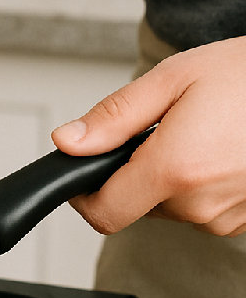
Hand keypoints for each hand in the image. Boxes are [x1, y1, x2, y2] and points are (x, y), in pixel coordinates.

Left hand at [52, 36, 245, 236]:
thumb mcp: (170, 81)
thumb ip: (113, 118)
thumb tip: (68, 142)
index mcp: (177, 170)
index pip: (104, 212)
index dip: (83, 193)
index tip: (80, 174)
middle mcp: (204, 204)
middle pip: (135, 203)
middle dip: (135, 168)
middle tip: (162, 127)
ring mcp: (230, 217)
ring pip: (170, 204)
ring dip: (169, 174)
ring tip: (198, 131)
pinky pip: (202, 206)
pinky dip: (198, 181)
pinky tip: (218, 148)